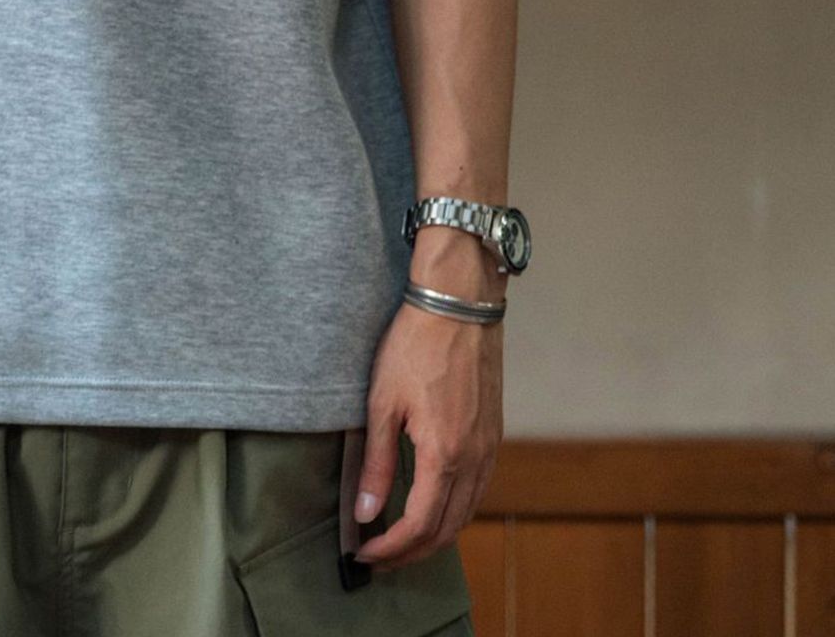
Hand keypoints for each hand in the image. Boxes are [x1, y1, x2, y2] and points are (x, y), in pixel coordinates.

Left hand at [349, 285, 502, 572]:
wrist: (459, 303)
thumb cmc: (416, 344)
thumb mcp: (382, 402)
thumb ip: (376, 462)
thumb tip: (365, 512)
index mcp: (445, 453)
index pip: (419, 525)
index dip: (391, 548)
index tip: (365, 554)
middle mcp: (475, 458)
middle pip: (447, 529)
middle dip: (412, 552)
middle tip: (379, 556)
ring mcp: (489, 447)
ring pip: (466, 513)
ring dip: (435, 535)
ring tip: (401, 538)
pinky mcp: (494, 433)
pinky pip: (478, 489)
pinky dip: (454, 510)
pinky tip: (432, 503)